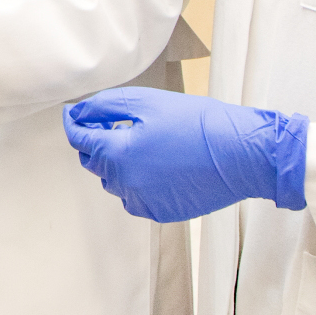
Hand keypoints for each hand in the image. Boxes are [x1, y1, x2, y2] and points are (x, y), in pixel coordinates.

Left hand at [61, 87, 307, 223]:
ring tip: (142, 141)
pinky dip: (136, 181)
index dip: (74, 123)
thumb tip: (77, 113)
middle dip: (96, 142)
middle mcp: (125, 184)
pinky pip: (135, 197)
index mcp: (118, 155)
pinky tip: (157, 163)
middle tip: (113, 123)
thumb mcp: (146, 102)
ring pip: (114, 181)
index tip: (73, 113)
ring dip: (117, 162)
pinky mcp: (161, 212)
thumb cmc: (198, 123)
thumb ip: (104, 107)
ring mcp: (143, 202)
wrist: (242, 154)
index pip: (80, 140)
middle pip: (94, 163)